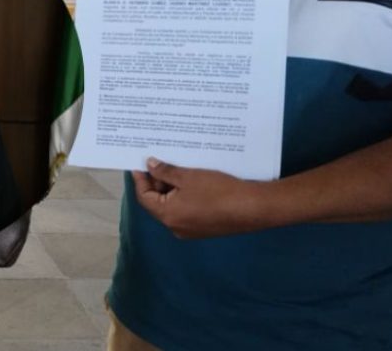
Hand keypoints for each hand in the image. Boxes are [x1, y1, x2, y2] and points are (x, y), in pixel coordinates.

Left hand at [132, 157, 268, 238]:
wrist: (252, 207)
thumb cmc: (217, 191)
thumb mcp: (188, 177)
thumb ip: (165, 171)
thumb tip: (149, 165)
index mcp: (167, 216)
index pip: (144, 197)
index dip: (141, 179)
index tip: (139, 163)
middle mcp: (175, 227)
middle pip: (157, 203)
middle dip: (157, 182)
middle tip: (160, 161)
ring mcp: (190, 230)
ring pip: (172, 206)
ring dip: (171, 188)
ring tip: (175, 167)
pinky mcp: (203, 228)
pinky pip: (185, 210)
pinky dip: (183, 196)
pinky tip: (190, 181)